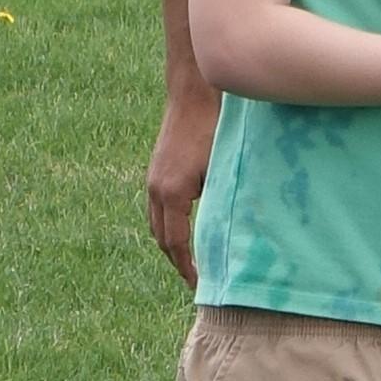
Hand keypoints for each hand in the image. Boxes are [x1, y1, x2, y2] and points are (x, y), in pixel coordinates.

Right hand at [147, 81, 217, 284]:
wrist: (193, 94)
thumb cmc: (214, 129)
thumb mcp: (222, 171)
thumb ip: (220, 204)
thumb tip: (228, 237)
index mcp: (172, 194)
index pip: (176, 244)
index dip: (188, 268)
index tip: (201, 285)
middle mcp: (155, 190)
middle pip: (161, 238)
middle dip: (177, 261)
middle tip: (197, 279)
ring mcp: (152, 179)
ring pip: (156, 224)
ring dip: (171, 243)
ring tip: (191, 259)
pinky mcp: (156, 170)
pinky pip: (157, 208)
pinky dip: (168, 224)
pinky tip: (186, 227)